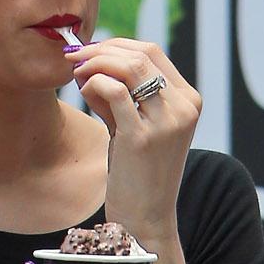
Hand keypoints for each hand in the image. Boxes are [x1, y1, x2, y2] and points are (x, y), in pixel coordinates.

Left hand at [69, 38, 198, 246]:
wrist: (145, 219)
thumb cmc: (138, 172)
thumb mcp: (138, 124)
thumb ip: (125, 92)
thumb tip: (93, 59)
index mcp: (189, 101)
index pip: (152, 51)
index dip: (116, 44)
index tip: (89, 52)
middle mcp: (184, 108)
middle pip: (140, 53)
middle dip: (101, 50)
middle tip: (75, 59)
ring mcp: (166, 123)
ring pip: (128, 67)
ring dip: (95, 64)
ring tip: (78, 77)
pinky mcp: (142, 137)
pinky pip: (115, 91)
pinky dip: (94, 84)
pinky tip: (84, 94)